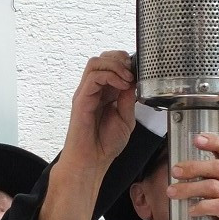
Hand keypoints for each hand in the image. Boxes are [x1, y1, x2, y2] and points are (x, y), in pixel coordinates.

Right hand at [58, 51, 136, 177]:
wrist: (92, 161)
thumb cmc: (105, 144)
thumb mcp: (126, 119)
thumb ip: (128, 99)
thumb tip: (133, 82)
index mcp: (104, 93)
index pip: (111, 64)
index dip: (125, 63)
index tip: (137, 74)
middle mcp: (93, 90)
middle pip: (102, 58)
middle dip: (120, 59)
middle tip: (132, 73)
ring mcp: (86, 93)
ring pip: (96, 63)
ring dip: (115, 66)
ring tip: (127, 79)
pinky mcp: (81, 99)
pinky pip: (93, 77)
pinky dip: (110, 76)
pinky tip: (121, 86)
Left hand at [165, 131, 218, 219]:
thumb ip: (208, 178)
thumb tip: (180, 168)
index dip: (215, 141)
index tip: (196, 139)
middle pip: (217, 167)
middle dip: (193, 167)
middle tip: (175, 171)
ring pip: (214, 186)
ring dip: (189, 188)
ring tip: (172, 192)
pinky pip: (218, 206)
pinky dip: (201, 206)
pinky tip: (190, 210)